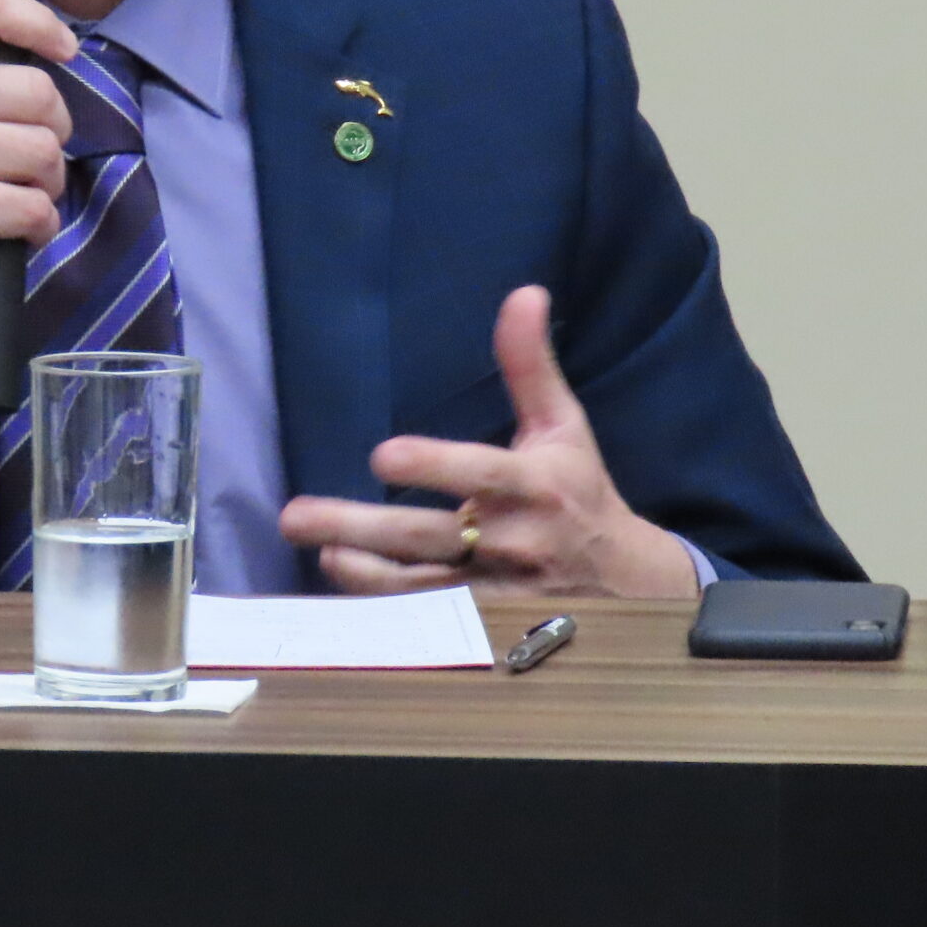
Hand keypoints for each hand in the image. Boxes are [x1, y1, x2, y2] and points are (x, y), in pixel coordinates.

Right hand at [0, 0, 76, 387]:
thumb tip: (37, 58)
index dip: (42, 23)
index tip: (64, 51)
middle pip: (39, 90)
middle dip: (52, 130)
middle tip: (25, 158)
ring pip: (46, 151)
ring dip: (47, 183)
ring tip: (15, 195)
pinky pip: (37, 208)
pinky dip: (38, 226)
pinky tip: (14, 232)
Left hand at [277, 285, 700, 598]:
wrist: (629, 588)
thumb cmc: (580, 492)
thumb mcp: (564, 426)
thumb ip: (531, 364)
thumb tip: (523, 292)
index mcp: (536, 486)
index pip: (482, 475)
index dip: (434, 467)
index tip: (382, 456)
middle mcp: (515, 543)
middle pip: (430, 539)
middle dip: (361, 528)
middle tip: (297, 515)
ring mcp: (499, 596)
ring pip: (422, 592)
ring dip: (362, 574)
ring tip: (316, 550)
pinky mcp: (489, 634)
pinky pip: (430, 628)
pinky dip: (385, 616)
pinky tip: (341, 584)